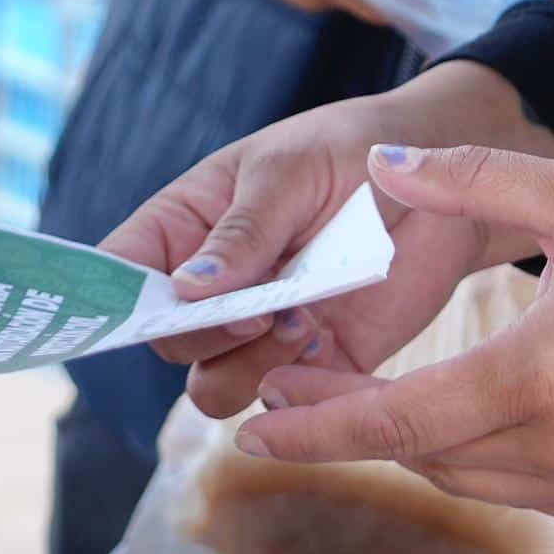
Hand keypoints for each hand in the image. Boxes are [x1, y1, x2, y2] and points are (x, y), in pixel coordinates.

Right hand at [102, 60, 551, 410]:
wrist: (442, 188)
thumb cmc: (352, 152)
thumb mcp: (291, 171)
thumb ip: (242, 230)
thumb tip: (185, 287)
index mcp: (188, 226)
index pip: (121, 271)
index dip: (111, 298)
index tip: (143, 309)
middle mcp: (214, 287)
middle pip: (166, 341)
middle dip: (203, 335)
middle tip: (258, 309)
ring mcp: (260, 330)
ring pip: (213, 387)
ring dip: (247, 367)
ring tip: (301, 323)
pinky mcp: (315, 363)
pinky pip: (283, 401)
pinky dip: (297, 387)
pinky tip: (327, 338)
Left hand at [237, 147, 553, 518]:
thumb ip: (475, 182)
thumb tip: (384, 168)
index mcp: (542, 376)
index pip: (397, 421)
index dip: (317, 428)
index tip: (251, 429)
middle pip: (424, 456)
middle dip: (351, 430)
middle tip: (288, 394)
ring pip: (474, 479)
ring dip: (415, 445)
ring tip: (362, 400)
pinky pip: (528, 487)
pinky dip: (480, 457)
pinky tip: (464, 414)